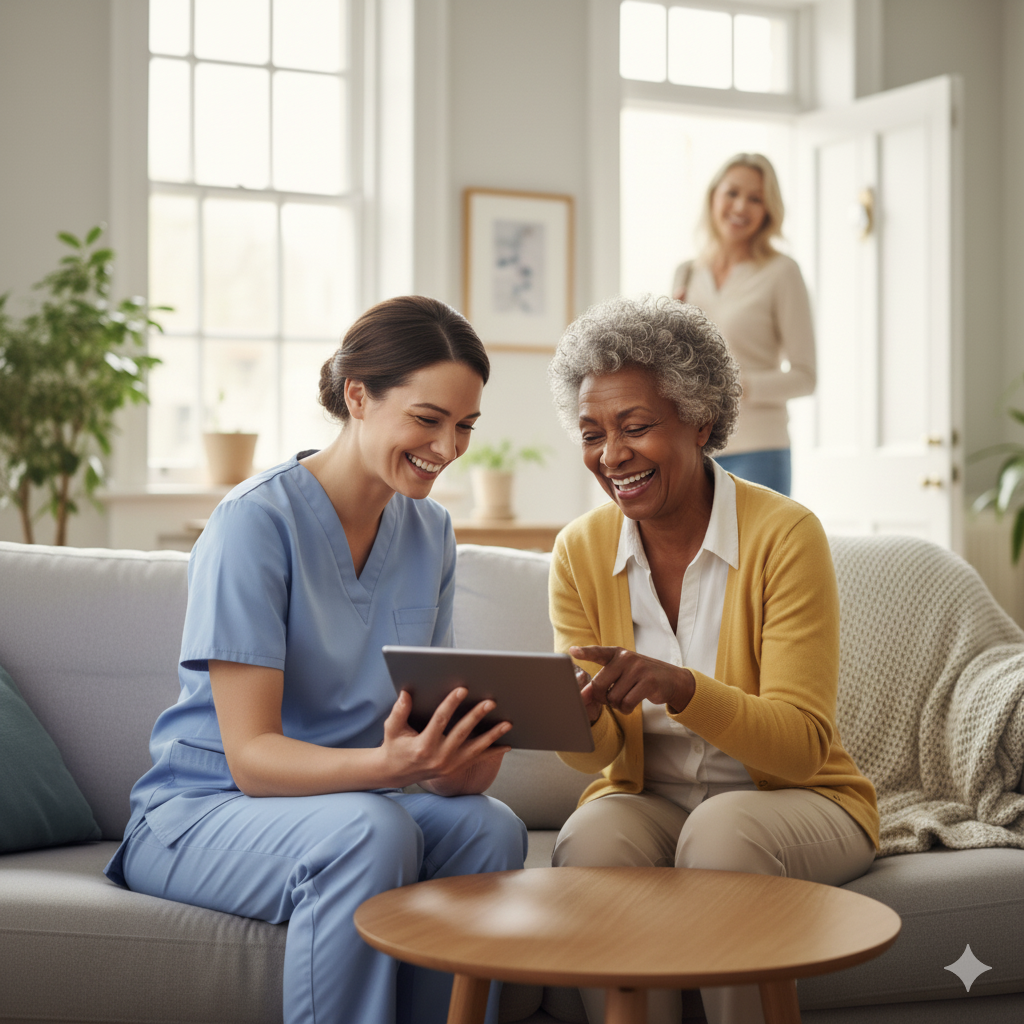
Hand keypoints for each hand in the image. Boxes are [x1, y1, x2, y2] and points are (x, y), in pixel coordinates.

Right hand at [381, 687, 511, 792]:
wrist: (396, 773)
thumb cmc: (395, 746)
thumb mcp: (392, 728)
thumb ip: (399, 711)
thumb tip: (406, 693)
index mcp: (423, 745)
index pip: (440, 720)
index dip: (451, 703)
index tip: (462, 689)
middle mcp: (438, 757)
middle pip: (462, 733)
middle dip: (477, 716)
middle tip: (490, 702)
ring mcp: (449, 765)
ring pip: (475, 748)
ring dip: (493, 735)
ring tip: (507, 723)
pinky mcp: (456, 768)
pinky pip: (477, 759)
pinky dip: (493, 752)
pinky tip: (507, 744)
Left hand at [569, 646, 694, 715]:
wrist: (671, 680)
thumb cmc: (640, 677)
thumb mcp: (620, 674)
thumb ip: (601, 682)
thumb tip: (582, 696)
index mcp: (617, 653)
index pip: (598, 652)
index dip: (585, 652)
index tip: (572, 651)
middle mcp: (626, 658)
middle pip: (599, 685)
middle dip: (602, 698)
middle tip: (610, 698)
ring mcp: (638, 669)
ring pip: (613, 698)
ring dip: (617, 705)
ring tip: (626, 698)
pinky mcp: (648, 682)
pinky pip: (627, 704)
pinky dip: (626, 709)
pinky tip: (631, 704)